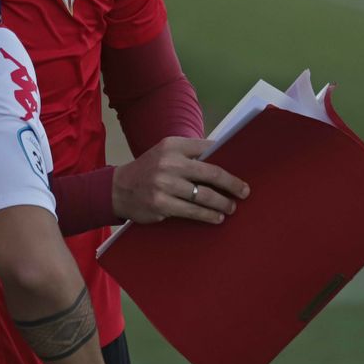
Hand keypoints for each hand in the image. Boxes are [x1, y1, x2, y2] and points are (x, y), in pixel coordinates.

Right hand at [111, 136, 248, 224]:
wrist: (118, 189)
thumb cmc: (149, 171)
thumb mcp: (165, 153)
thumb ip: (189, 155)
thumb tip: (224, 161)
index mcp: (173, 145)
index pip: (209, 149)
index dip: (228, 158)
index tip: (243, 168)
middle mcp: (169, 162)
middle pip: (211, 173)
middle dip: (232, 184)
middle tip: (244, 192)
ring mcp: (164, 184)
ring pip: (204, 195)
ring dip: (222, 203)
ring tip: (231, 208)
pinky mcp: (161, 204)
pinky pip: (192, 211)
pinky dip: (208, 215)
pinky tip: (216, 217)